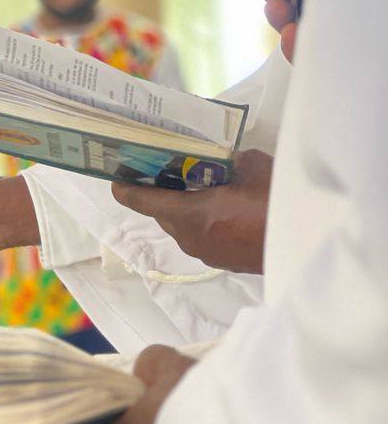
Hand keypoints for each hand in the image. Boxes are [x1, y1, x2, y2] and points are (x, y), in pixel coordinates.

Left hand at [112, 149, 272, 273]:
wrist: (308, 241)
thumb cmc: (277, 201)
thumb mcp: (251, 166)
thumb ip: (227, 162)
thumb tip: (221, 163)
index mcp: (192, 215)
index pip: (148, 202)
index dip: (128, 191)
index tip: (115, 182)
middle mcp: (192, 239)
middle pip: (164, 214)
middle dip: (160, 194)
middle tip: (162, 171)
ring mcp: (207, 254)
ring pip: (182, 227)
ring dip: (183, 208)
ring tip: (195, 186)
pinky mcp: (224, 261)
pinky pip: (201, 237)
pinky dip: (201, 221)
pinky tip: (219, 206)